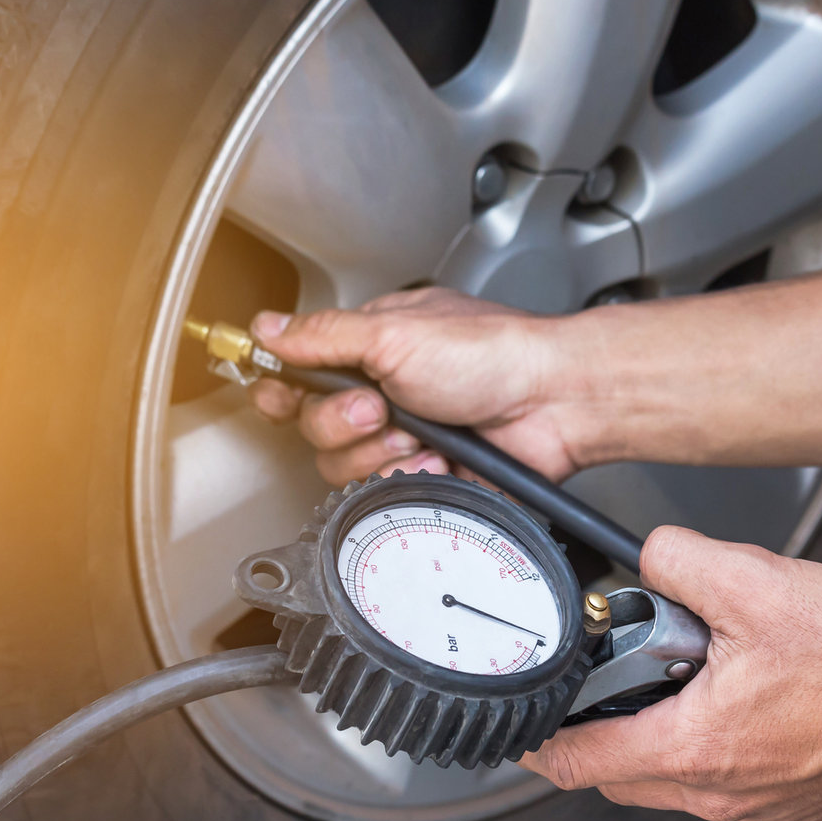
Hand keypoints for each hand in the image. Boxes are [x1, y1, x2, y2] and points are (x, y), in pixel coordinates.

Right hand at [247, 288, 586, 485]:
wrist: (553, 402)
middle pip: (312, 427)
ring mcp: (402, 437)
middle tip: (380, 408)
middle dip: (342, 423)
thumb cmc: (493, 353)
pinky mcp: (423, 475)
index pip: (297, 373)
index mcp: (369, 348)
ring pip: (342, 466)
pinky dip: (409, 477)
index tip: (280, 394)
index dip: (280, 388)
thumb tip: (268, 327)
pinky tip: (438, 460)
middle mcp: (381, 393)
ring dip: (380, 452)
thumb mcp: (395, 332)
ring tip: (422, 432)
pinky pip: (384, 492)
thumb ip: (323, 336)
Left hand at [521, 526, 821, 820]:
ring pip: (678, 781)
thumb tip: (651, 554)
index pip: (577, 764)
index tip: (520, 724)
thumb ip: (681, 560)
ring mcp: (757, 809)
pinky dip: (722, 747)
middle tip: (616, 679)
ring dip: (668, 734)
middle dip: (604, 728)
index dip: (536, 742)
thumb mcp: (757, 582)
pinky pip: (731, 784)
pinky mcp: (794, 808)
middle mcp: (718, 794)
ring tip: (698, 677)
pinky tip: (754, 698)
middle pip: (621, 776)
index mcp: (692, 747)